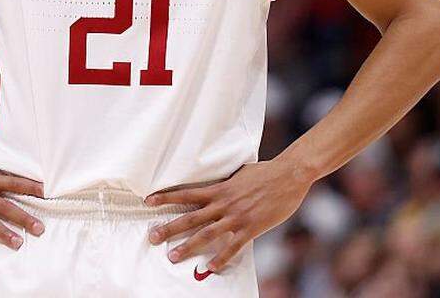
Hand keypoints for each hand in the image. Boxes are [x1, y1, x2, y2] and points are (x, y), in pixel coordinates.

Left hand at [144, 158, 313, 272]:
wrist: (290, 174)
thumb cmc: (267, 172)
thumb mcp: (240, 173)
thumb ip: (227, 182)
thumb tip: (218, 184)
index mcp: (221, 189)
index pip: (188, 193)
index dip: (167, 197)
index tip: (149, 201)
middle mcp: (224, 203)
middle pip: (191, 217)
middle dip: (170, 227)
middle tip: (152, 236)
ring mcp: (237, 216)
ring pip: (207, 234)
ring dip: (188, 246)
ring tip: (173, 256)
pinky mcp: (251, 227)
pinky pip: (233, 246)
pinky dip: (220, 258)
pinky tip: (209, 268)